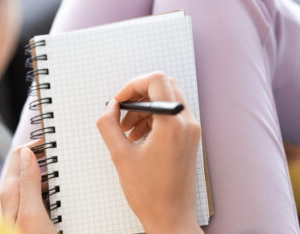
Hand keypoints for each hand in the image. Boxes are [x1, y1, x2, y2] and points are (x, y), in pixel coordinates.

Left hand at [0, 139, 55, 233]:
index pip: (20, 156)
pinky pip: (38, 193)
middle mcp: (14, 198)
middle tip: (60, 150)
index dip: (35, 145)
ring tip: (62, 165)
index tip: (52, 140)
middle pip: (26, 166)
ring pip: (32, 179)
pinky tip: (58, 189)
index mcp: (12, 193)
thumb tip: (27, 153)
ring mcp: (21, 207)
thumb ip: (28, 182)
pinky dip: (48, 185)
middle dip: (42, 155)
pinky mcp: (30, 216)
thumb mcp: (33, 213)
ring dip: (46, 170)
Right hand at [96, 72, 202, 233]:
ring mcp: (191, 130)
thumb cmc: (150, 194)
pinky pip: (171, 115)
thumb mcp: (120, 156)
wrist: (172, 218)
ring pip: (167, 100)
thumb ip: (109, 125)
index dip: (132, 85)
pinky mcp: (190, 138)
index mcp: (172, 124)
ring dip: (144, 108)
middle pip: (163, 86)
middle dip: (138, 95)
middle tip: (122, 112)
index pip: (156, 80)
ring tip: (127, 130)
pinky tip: (138, 137)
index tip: (119, 101)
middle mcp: (187, 122)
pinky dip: (153, 118)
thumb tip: (110, 107)